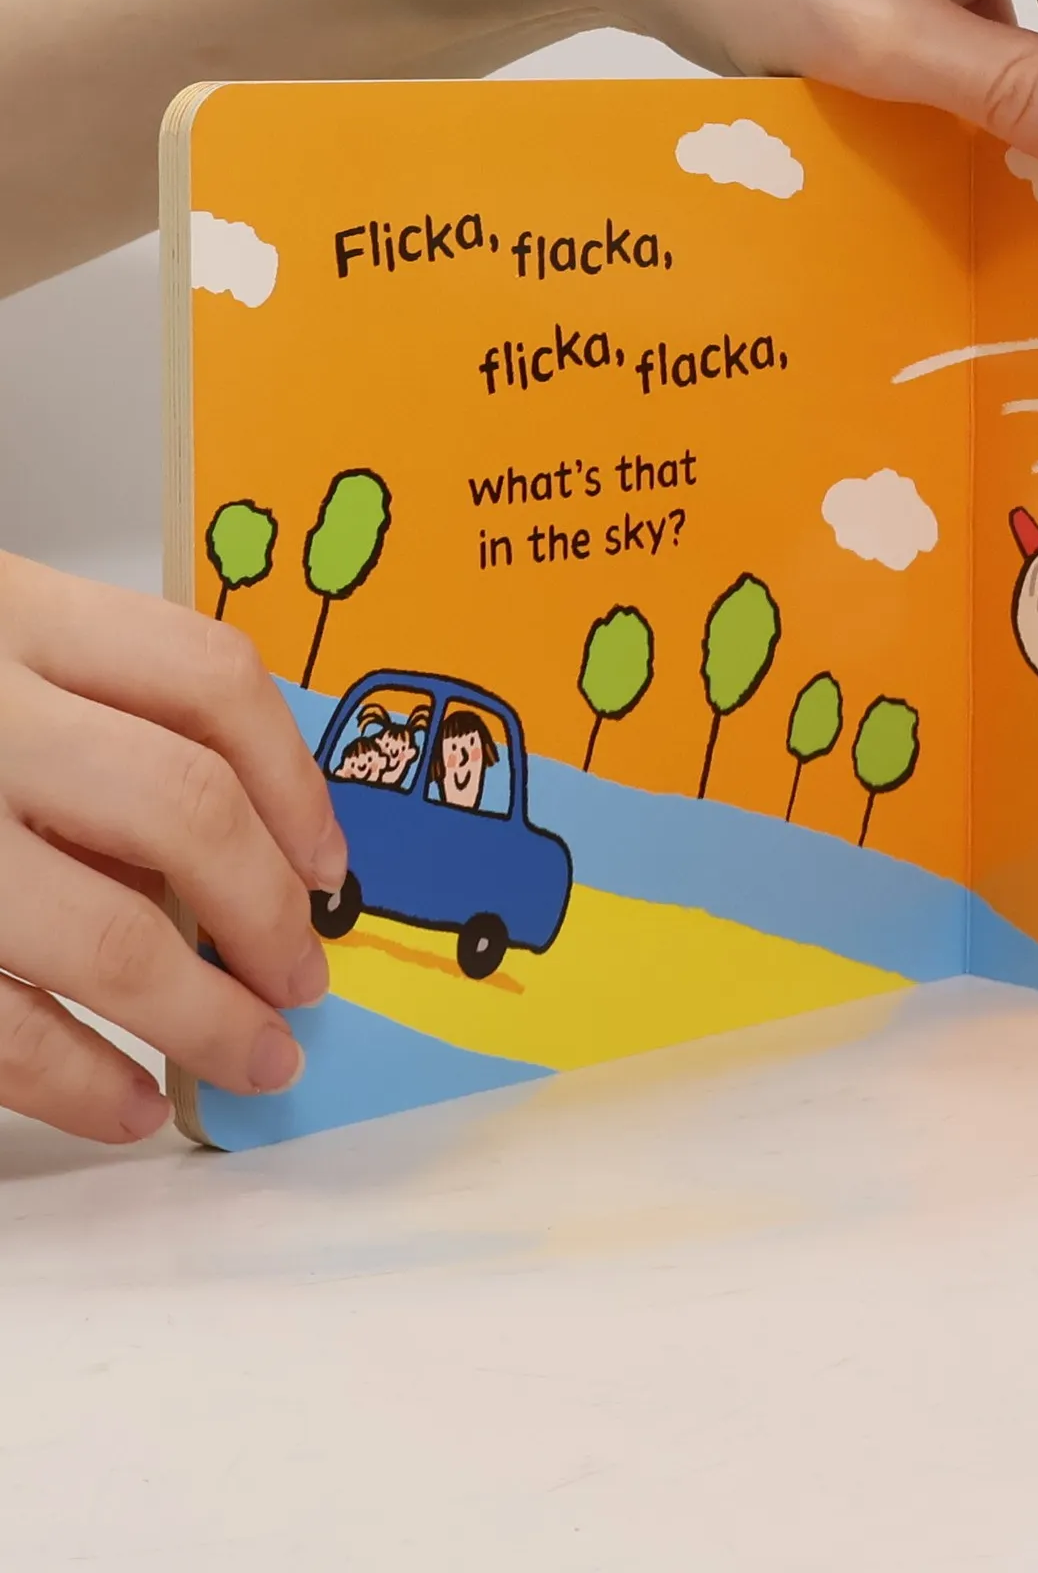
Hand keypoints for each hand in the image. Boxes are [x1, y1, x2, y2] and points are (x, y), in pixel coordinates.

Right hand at [0, 554, 343, 1140]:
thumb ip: (79, 710)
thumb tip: (226, 854)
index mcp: (6, 613)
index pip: (209, 678)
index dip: (295, 781)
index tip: (328, 864)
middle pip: (185, 809)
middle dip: (266, 912)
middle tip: (301, 977)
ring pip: (109, 934)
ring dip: (201, 1017)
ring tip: (253, 1058)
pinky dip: (76, 1078)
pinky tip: (125, 1102)